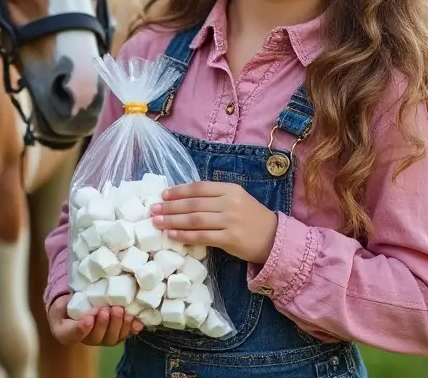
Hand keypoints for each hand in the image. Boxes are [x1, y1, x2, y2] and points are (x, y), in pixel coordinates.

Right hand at [47, 294, 142, 345]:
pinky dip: (132, 328)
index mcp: (68, 332)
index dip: (81, 329)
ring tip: (120, 311)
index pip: (73, 335)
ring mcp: (103, 338)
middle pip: (96, 338)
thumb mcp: (60, 304)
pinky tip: (137, 322)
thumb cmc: (68, 305)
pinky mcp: (117, 334)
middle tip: (106, 310)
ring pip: (112, 338)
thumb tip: (78, 300)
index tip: (88, 319)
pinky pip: (125, 335)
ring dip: (118, 325)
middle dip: (103, 324)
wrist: (80, 304)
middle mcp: (87, 339)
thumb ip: (65, 305)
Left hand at [150, 181, 278, 264]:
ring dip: (173, 220)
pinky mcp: (230, 238)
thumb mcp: (237, 199)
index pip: (199, 187)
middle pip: (194, 203)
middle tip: (153, 209)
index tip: (163, 194)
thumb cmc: (251, 218)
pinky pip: (202, 236)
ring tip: (157, 222)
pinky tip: (172, 235)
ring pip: (195, 219)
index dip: (179, 191)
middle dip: (170, 206)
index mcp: (230, 189)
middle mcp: (229, 202)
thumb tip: (184, 199)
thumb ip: (215, 197)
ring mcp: (230, 221)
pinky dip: (185, 235)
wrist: (274, 238)